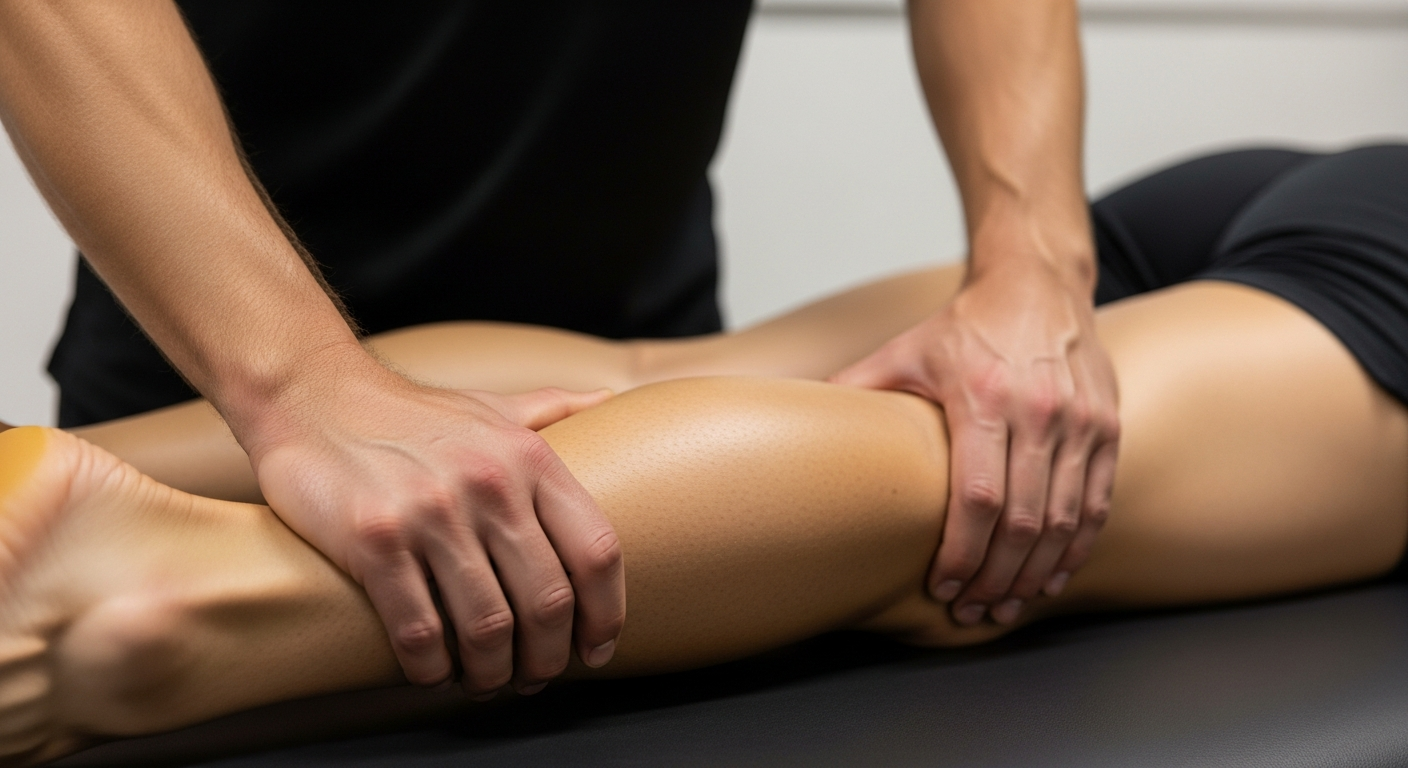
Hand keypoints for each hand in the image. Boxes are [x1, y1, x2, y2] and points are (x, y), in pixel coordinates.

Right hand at [244, 352, 623, 696]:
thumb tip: (607, 397)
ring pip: (487, 628)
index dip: (606, 614)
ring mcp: (432, 513)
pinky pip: (419, 631)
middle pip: (546, 602)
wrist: (312, 394)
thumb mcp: (492, 406)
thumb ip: (551, 409)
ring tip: (484, 681)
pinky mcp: (374, 539)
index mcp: (530, 459)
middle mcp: (490, 484)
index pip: (596, 551)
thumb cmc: (411, 414)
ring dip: (490, 674)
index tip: (595, 649)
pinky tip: (432, 671)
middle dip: (545, 659)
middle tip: (532, 677)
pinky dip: (431, 668)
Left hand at [831, 260, 1118, 625]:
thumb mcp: (906, 350)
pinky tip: (1052, 575)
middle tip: (974, 611)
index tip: (944, 587)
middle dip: (996, 578)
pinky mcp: (1107, 426)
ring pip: (1063, 520)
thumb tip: (801, 415)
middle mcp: (1040, 412)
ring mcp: (1081, 422)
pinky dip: (1076, 546)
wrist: (1038, 283)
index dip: (962, 553)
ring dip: (1036, 573)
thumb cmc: (968, 325)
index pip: (978, 498)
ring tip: (1008, 604)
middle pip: (1022, 521)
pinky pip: (1096, 502)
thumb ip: (857, 387)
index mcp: (985, 398)